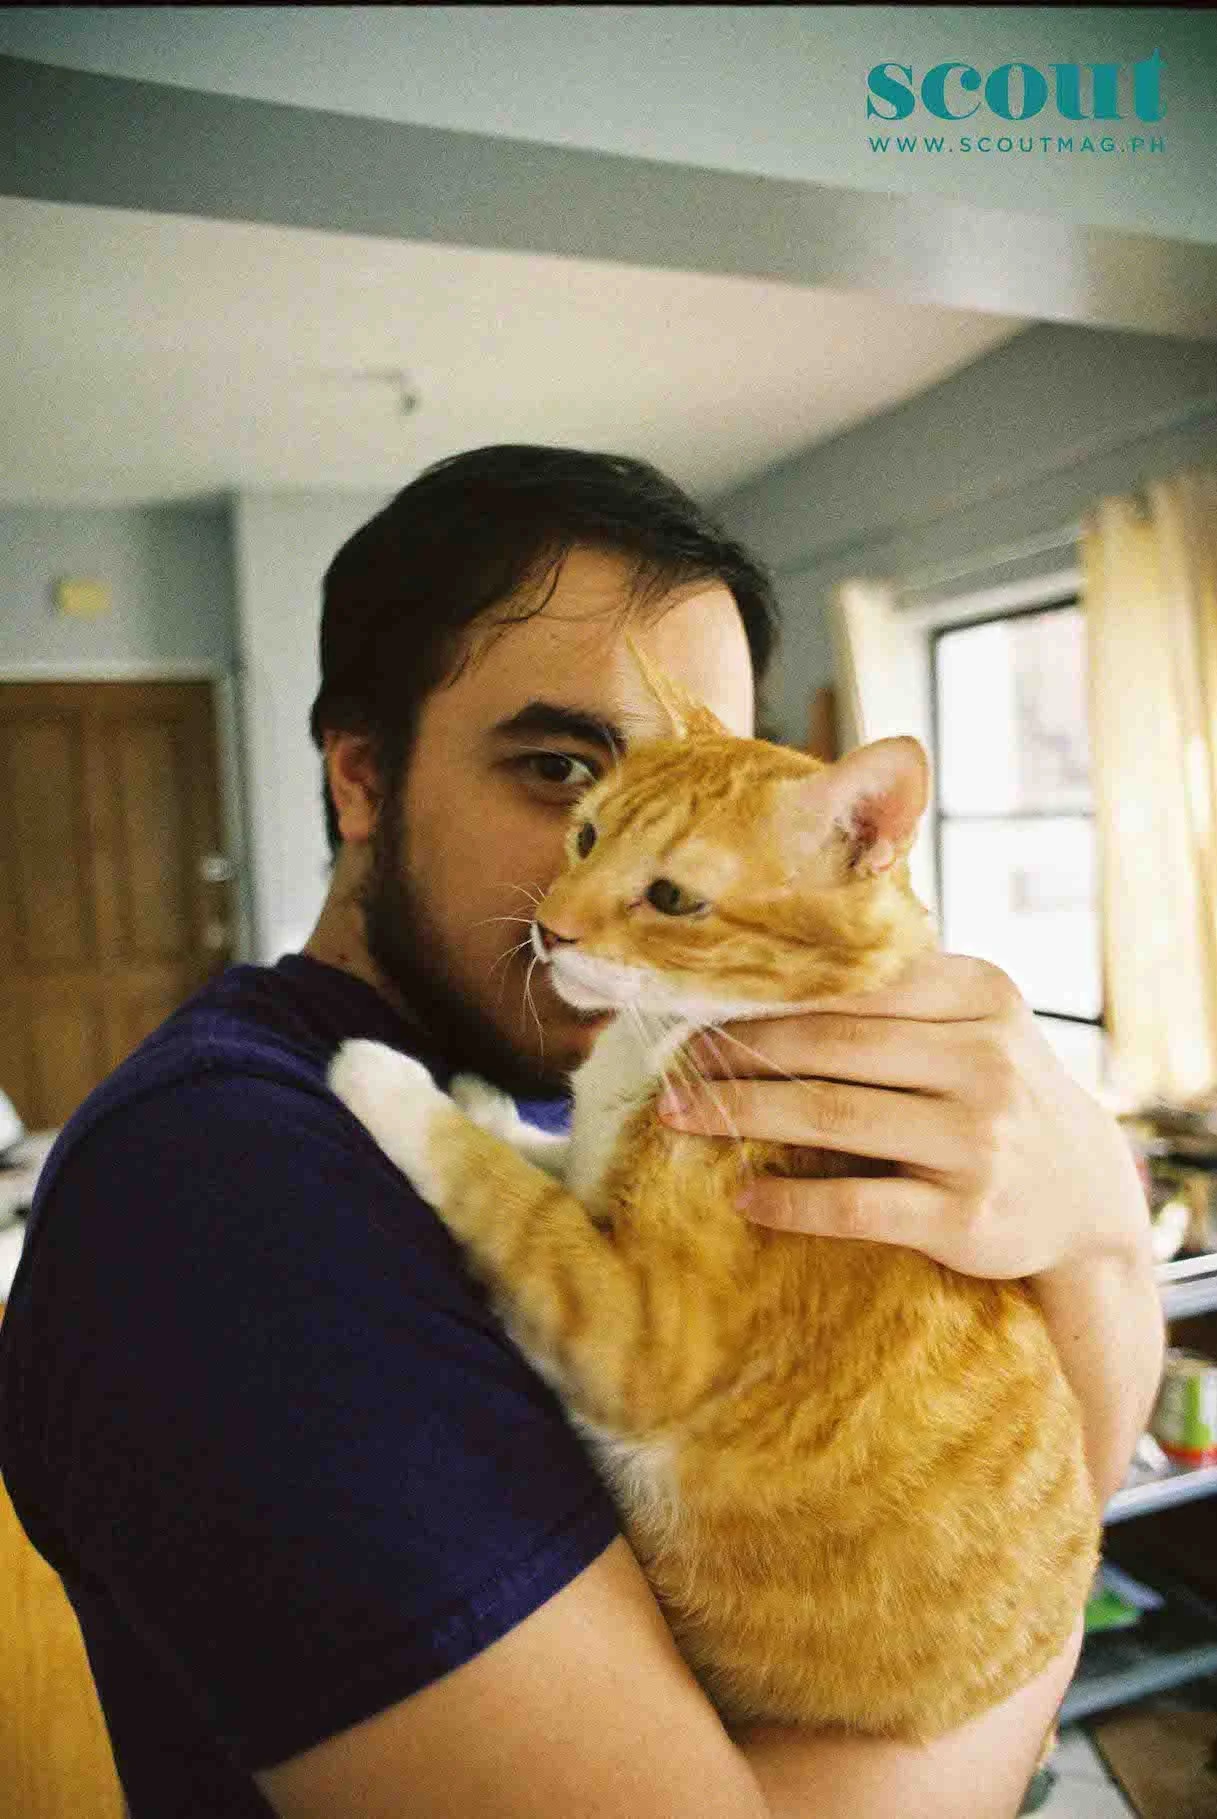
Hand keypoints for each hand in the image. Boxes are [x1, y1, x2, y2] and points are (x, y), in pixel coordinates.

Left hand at [658, 951, 1148, 1284]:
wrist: (1085, 1195)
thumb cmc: (995, 1092)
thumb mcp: (973, 1024)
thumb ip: (896, 993)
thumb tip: (763, 968)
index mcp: (979, 995)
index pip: (853, 983)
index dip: (767, 993)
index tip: (697, 1002)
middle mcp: (985, 1061)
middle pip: (831, 1044)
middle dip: (739, 1051)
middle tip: (676, 1059)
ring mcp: (978, 1140)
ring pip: (832, 1117)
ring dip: (742, 1113)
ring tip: (680, 1114)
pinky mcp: (966, 1216)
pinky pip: (856, 1203)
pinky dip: (790, 1200)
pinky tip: (744, 1195)